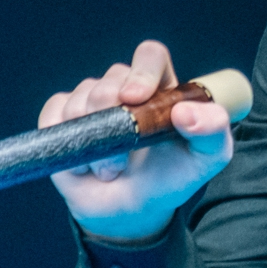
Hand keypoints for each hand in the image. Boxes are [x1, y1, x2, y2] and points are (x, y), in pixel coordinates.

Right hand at [42, 40, 235, 243]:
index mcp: (161, 87)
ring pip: (78, 100)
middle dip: (111, 118)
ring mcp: (90, 101)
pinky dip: (64, 140)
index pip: (150, 56)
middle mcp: (124, 87)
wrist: (132, 212)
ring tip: (110, 168)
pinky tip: (82, 163)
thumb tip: (186, 112)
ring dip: (92, 142)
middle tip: (124, 157)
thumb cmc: (172, 177)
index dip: (141, 71)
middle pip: (108, 80)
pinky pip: (53, 115)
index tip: (135, 98)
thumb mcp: (207, 159)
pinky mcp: (61, 118)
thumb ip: (213, 132)